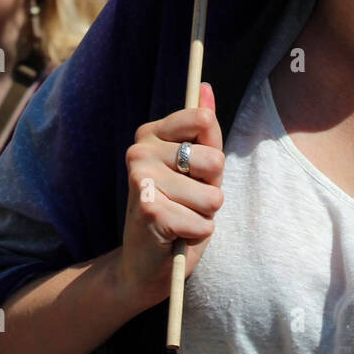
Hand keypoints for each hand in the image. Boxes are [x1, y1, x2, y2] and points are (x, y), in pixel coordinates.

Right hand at [118, 81, 223, 311]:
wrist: (144, 264)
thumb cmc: (177, 210)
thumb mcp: (197, 169)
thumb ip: (203, 131)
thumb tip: (206, 88)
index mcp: (150, 133)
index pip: (204, 120)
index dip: (212, 154)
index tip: (194, 170)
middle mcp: (139, 150)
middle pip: (215, 161)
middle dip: (211, 189)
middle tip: (187, 201)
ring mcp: (140, 179)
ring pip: (212, 197)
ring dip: (204, 215)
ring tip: (181, 218)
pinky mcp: (149, 210)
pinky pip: (203, 223)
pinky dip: (197, 234)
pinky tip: (174, 236)